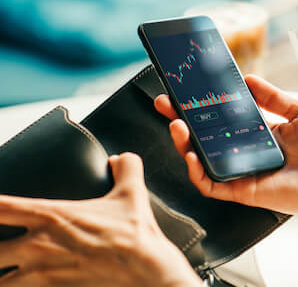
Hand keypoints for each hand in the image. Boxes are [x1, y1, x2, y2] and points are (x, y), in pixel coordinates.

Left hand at [0, 153, 202, 286]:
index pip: (0, 206)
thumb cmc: (136, 235)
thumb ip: (126, 168)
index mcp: (52, 216)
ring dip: (2, 274)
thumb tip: (120, 158)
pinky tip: (23, 283)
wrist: (148, 273)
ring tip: (6, 270)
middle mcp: (37, 246)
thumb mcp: (133, 193)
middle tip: (2, 243)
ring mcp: (41, 274)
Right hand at [155, 75, 297, 217]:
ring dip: (184, 143)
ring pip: (201, 159)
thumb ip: (273, 97)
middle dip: (182, 119)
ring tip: (176, 124)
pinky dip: (197, 171)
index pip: (220, 117)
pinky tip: (192, 154)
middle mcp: (243, 152)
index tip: (186, 88)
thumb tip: (248, 78)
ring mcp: (240, 171)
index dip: (202, 104)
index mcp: (255, 133)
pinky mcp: (242, 191)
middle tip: (166, 103)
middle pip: (204, 137)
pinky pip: (211, 184)